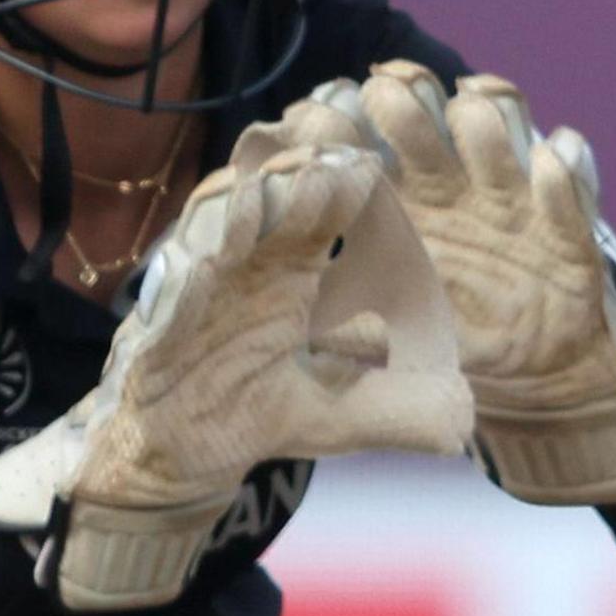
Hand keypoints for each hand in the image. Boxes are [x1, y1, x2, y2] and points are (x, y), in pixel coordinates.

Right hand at [0, 142, 470, 610]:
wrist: (170, 459)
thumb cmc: (245, 414)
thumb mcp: (333, 417)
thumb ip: (394, 411)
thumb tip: (465, 426)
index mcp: (287, 269)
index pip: (321, 210)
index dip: (343, 187)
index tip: (370, 164)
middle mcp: (241, 267)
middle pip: (266, 204)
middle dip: (292, 177)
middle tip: (323, 157)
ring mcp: (193, 294)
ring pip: (211, 235)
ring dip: (237, 211)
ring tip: (263, 191)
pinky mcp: (150, 334)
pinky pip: (165, 297)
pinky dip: (180, 279)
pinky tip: (200, 264)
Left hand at [331, 63, 615, 506]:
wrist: (541, 368)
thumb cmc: (450, 339)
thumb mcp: (382, 340)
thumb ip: (337, 324)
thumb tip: (290, 324)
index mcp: (395, 204)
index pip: (356, 141)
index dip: (336, 121)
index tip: (322, 119)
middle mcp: (447, 183)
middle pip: (418, 113)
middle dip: (401, 99)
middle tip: (386, 95)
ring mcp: (507, 192)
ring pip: (490, 124)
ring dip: (478, 117)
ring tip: (468, 116)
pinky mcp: (565, 216)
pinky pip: (569, 171)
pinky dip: (561, 165)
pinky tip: (549, 163)